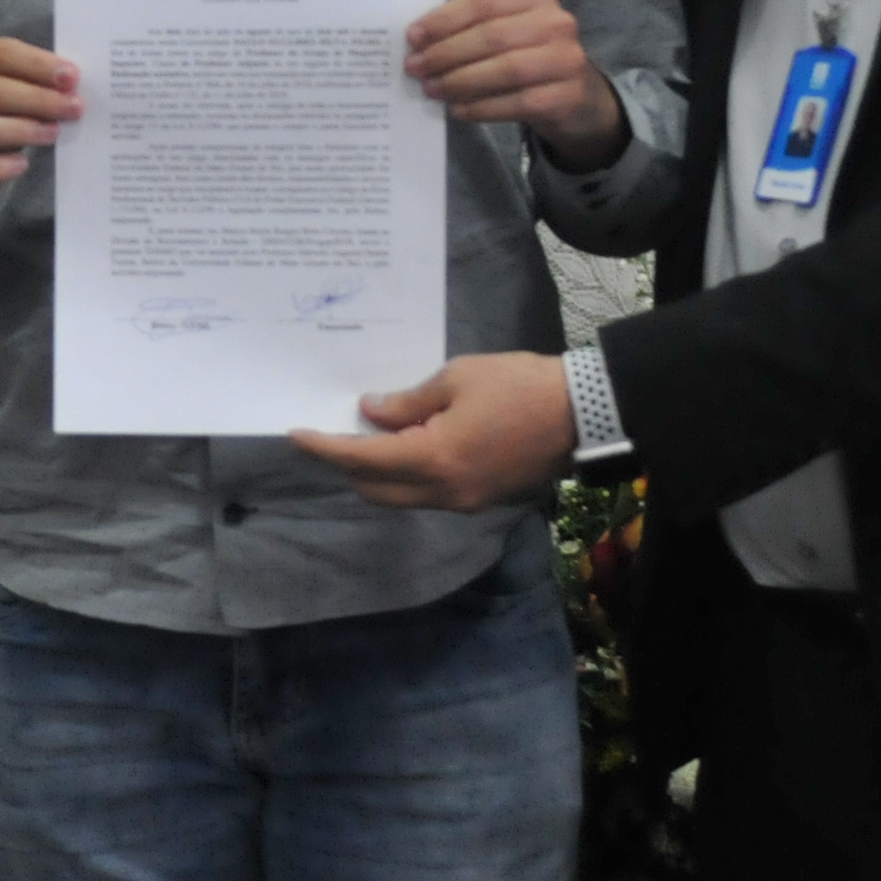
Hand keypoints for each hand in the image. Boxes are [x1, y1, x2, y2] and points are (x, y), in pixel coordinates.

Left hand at [292, 353, 580, 508]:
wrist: (584, 413)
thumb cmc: (520, 386)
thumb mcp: (457, 378)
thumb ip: (408, 402)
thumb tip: (372, 413)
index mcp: (433, 459)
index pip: (361, 460)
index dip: (324, 448)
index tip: (296, 434)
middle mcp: (443, 492)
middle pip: (375, 489)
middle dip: (347, 464)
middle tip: (334, 432)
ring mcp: (464, 502)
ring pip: (402, 497)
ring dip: (379, 472)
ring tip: (371, 434)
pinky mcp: (481, 501)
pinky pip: (429, 494)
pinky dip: (410, 474)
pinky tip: (410, 443)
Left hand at [406, 0, 625, 168]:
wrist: (577, 97)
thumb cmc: (528, 56)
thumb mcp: (506, 30)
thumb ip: (471, 27)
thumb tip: (419, 42)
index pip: (483, 0)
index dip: (444, 19)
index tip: (413, 37)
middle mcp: (556, 22)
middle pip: (492, 36)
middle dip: (446, 53)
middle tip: (416, 68)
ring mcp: (566, 59)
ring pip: (505, 69)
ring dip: (461, 81)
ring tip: (432, 89)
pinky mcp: (567, 95)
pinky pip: (517, 102)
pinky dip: (482, 107)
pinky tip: (459, 110)